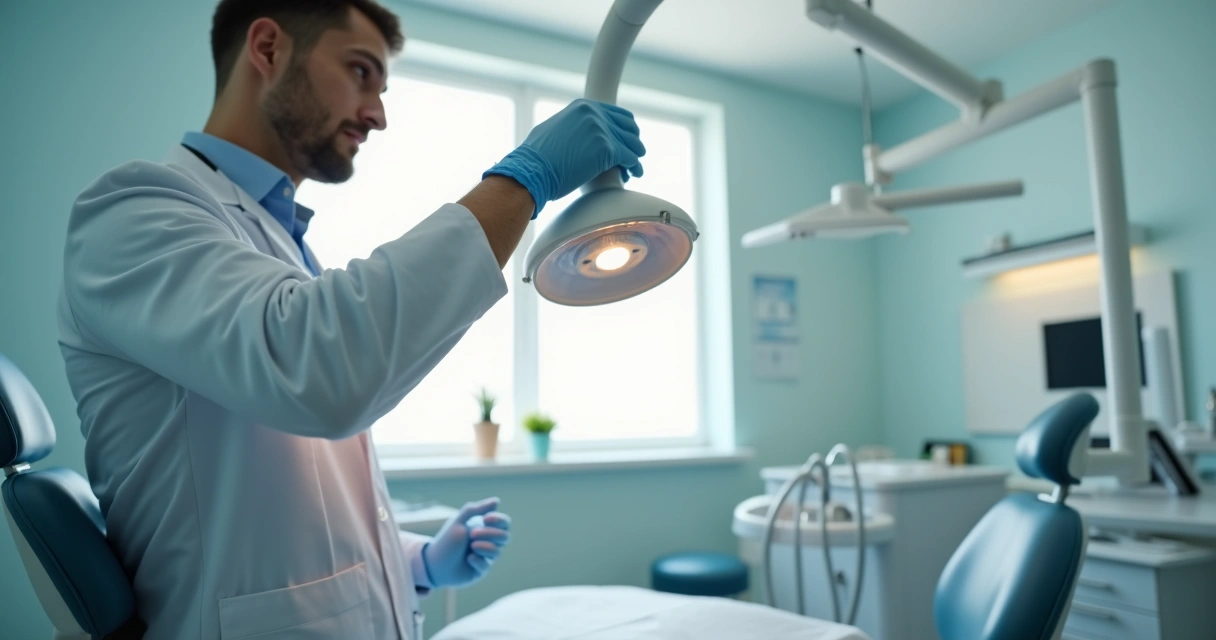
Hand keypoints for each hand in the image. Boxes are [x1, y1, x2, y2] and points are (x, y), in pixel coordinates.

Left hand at [421, 497, 510, 588]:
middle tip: (472, 534)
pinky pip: (487, 565)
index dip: (499, 520)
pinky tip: (468, 559)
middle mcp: (488, 542)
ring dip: (484, 548)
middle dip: (489, 534)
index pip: (504, 523)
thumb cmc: (447, 540)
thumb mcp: (458, 521)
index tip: (486, 519)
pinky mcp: (481, 570)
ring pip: (498, 552)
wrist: (434, 563)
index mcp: (485, 528)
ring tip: (471, 547)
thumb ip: (476, 509)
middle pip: (505, 537)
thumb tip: (497, 501)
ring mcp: (486, 557)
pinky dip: (477, 561)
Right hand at [482, 99, 645, 217]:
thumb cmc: (536, 157)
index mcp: (582, 106)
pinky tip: (631, 174)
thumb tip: (576, 133)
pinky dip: (633, 166)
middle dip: (633, 142)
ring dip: (636, 155)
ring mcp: (601, 129)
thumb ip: (571, 125)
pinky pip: (629, 157)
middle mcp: (594, 113)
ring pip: (631, 142)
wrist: (531, 170)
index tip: (628, 141)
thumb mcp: (554, 129)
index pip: (617, 114)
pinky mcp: (606, 148)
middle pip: (627, 127)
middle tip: (635, 155)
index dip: (625, 129)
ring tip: (636, 168)